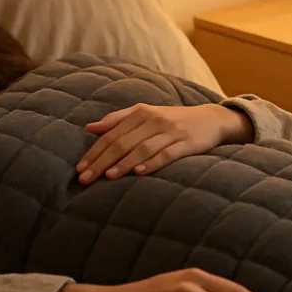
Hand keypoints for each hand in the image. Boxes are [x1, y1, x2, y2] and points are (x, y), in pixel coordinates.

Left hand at [76, 103, 252, 183]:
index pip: (110, 134)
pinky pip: (166, 154)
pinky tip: (139, 173)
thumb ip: (117, 120)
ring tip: (108, 177)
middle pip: (122, 142)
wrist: (211, 119)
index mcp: (140, 112)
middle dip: (101, 161)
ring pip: (142, 148)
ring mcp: (171, 131)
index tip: (79, 168)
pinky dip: (152, 163)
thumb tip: (89, 128)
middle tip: (85, 178)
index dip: (94, 152)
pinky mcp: (187, 143)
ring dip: (123, 163)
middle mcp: (153, 120)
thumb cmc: (172, 120)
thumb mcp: (145, 115)